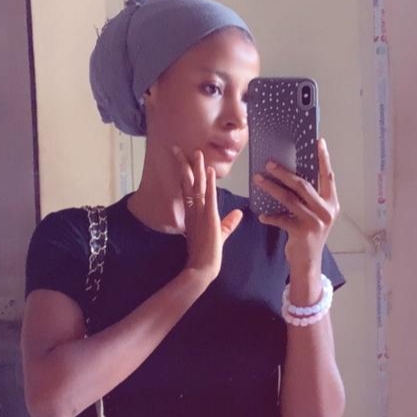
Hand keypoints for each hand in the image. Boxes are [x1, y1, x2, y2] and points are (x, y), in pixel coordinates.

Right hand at [172, 147, 242, 283]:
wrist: (202, 267)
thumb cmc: (207, 254)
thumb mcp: (220, 234)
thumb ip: (229, 223)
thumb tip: (239, 213)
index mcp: (192, 214)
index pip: (187, 189)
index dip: (185, 174)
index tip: (182, 160)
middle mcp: (193, 211)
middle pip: (187, 183)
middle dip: (183, 165)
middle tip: (178, 148)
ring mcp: (199, 213)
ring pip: (196, 186)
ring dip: (196, 168)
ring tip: (195, 152)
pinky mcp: (209, 217)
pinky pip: (208, 195)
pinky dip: (210, 182)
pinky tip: (209, 170)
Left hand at [254, 137, 339, 278]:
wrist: (308, 263)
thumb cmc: (308, 235)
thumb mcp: (314, 215)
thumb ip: (309, 198)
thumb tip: (291, 176)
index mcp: (331, 203)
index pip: (328, 176)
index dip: (323, 158)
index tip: (318, 142)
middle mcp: (326, 211)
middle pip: (303, 185)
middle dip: (284, 172)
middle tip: (269, 163)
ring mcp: (316, 222)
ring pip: (290, 199)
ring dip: (272, 188)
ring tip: (258, 180)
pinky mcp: (303, 232)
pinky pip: (282, 219)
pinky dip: (270, 216)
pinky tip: (262, 215)